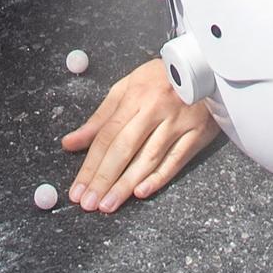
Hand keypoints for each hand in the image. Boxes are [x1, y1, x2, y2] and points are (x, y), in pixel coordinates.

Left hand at [62, 59, 218, 210]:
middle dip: (104, 178)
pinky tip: (141, 192)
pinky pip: (176, 160)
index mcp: (135, 96)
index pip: (107, 135)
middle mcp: (156, 109)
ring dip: (126, 185)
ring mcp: (178, 122)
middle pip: (125, 148)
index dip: (90, 164)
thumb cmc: (159, 79)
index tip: (77, 188)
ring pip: (149, 158)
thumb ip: (99, 118)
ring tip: (108, 204)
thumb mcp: (126, 88)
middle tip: (88, 203)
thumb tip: (70, 143)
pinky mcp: (197, 133)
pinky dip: (158, 178)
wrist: (202, 68)